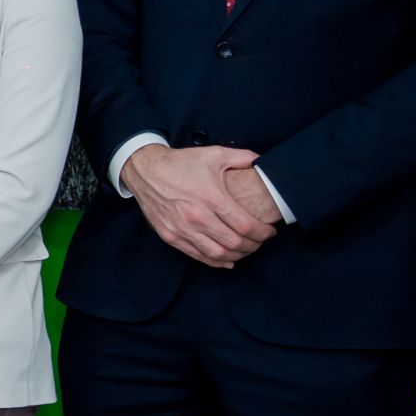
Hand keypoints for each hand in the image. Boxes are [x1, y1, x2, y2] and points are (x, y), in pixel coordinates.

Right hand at [129, 143, 274, 268]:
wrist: (145, 170)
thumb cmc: (180, 163)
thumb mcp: (215, 154)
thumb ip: (244, 157)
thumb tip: (264, 162)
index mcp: (212, 198)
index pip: (246, 226)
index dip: (263, 233)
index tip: (270, 231)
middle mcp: (197, 217)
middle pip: (235, 244)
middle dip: (254, 246)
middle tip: (260, 241)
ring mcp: (182, 229)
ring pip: (218, 254)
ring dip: (237, 256)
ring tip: (246, 250)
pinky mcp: (170, 236)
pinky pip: (198, 255)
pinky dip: (216, 262)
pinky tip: (227, 260)